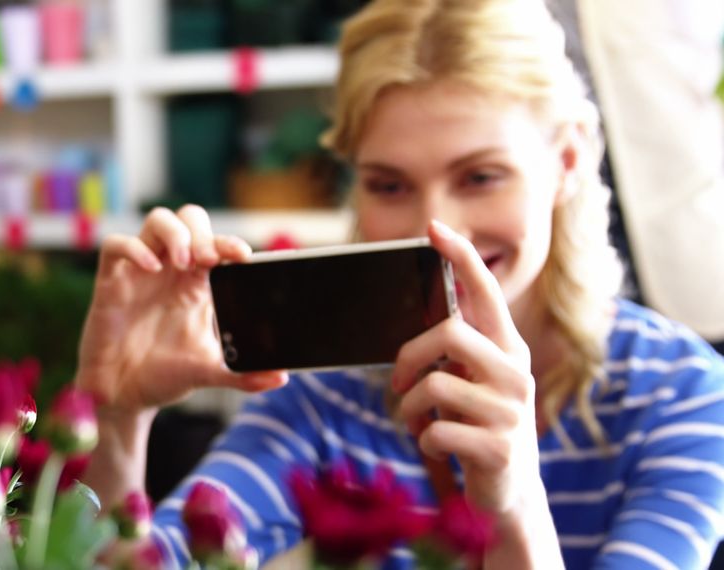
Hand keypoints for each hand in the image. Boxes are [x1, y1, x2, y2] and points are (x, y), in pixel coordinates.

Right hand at [76, 205, 287, 414]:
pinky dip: (133, 248)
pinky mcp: (110, 282)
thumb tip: (280, 377)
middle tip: (208, 260)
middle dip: (202, 232)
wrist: (125, 396)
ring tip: (186, 262)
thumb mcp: (208, 373)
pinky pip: (115, 246)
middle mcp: (169, 270)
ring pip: (157, 221)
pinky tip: (150, 267)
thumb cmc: (164, 376)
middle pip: (188, 219)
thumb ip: (243, 375)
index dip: (229, 242)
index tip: (243, 255)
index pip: (215, 246)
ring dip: (175, 233)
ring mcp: (139, 272)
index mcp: (195, 285)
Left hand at [391, 220, 539, 516]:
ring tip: (420, 422)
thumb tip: (423, 318)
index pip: (486, 292)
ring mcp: (511, 410)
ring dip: (412, 408)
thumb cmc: (478, 426)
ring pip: (435, 385)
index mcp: (507, 349)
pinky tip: (437, 447)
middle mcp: (516, 372)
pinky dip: (424, 439)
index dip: (461, 258)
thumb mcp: (473, 382)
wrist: (509, 491)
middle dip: (409, 355)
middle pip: (449, 333)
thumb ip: (458, 351)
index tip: (434, 229)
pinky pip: (437, 430)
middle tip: (397, 382)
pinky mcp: (499, 447)